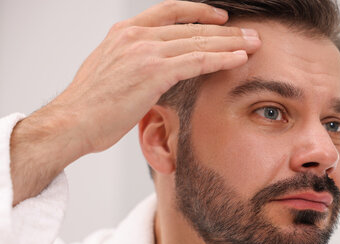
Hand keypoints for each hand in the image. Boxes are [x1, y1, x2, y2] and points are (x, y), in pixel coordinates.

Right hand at [49, 0, 260, 153]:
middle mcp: (136, 36)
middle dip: (225, 30)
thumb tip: (147, 67)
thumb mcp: (109, 71)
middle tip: (249, 33)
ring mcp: (145, 51)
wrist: (71, 121)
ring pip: (199, 41)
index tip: (220, 17)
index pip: (170, 11)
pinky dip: (222, 58)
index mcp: (124, 32)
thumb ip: (131, 61)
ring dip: (231, 42)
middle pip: (191, 26)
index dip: (199, 12)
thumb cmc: (90, 105)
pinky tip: (239, 59)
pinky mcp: (154, 71)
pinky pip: (197, 61)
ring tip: (254, 44)